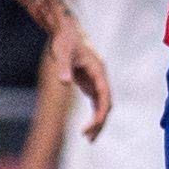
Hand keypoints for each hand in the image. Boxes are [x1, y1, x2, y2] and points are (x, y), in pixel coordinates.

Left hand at [50, 19, 112, 139]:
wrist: (65, 30)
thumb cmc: (64, 40)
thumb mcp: (62, 52)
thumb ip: (63, 67)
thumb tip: (63, 81)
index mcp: (98, 69)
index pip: (104, 95)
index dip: (101, 112)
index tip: (92, 125)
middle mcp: (100, 76)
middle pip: (106, 103)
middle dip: (99, 121)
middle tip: (88, 138)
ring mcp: (95, 80)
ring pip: (102, 105)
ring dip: (98, 121)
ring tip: (88, 138)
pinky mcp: (89, 82)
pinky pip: (95, 102)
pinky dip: (94, 115)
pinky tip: (87, 128)